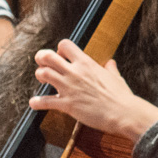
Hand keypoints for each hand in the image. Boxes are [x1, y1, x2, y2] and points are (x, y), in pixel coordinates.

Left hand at [29, 39, 157, 139]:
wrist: (123, 112)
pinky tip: (34, 103)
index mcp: (86, 63)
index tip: (61, 56)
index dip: (59, 49)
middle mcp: (75, 72)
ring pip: (43, 74)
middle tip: (42, 63)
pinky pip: (45, 101)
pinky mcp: (67, 104)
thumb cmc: (121, 95)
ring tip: (42, 81)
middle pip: (47, 56)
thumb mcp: (115, 77)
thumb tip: (110, 63)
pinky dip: (37, 102)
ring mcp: (69, 88)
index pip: (65, 45)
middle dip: (41, 58)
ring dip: (39, 76)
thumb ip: (110, 69)